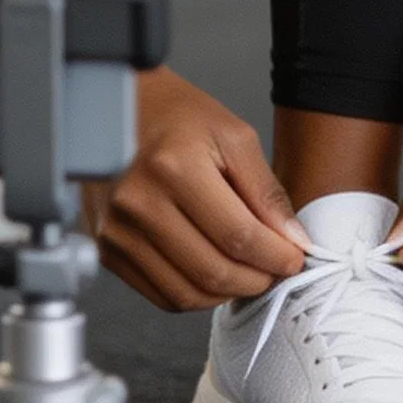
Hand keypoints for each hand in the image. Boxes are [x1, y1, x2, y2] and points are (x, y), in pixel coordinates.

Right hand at [83, 69, 307, 310]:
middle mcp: (139, 203)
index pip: (237, 235)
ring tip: (247, 273)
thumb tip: (293, 241)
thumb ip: (265, 191)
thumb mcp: (232, 135)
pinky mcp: (107, 248)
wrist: (115, 106)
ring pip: (186, 294)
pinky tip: (212, 275)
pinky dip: (195, 296)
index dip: (275, 256)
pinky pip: (160, 294)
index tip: (295, 258)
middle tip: (275, 269)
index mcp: (174, 167)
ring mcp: (118, 230)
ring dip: (228, 294)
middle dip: (257, 280)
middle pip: (212, 271)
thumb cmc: (176, 114)